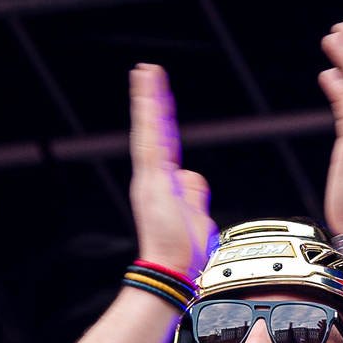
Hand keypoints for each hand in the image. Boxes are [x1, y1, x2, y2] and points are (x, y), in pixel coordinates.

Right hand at [128, 63, 215, 278]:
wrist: (172, 271)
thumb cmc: (184, 253)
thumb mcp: (197, 215)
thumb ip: (193, 193)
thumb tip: (192, 175)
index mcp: (162, 185)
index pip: (164, 144)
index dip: (162, 121)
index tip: (160, 99)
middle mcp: (151, 177)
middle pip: (153, 130)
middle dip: (151, 101)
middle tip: (147, 72)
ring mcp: (149, 177)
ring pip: (148, 129)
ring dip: (147, 99)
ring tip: (145, 71)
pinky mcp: (151, 179)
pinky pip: (149, 140)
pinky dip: (147, 116)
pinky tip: (147, 94)